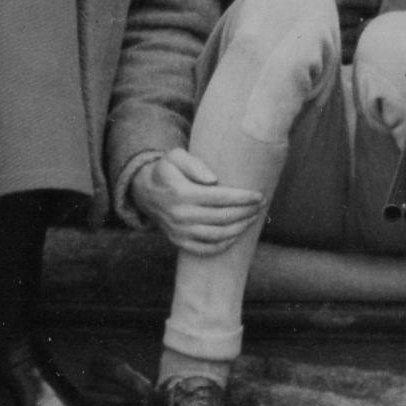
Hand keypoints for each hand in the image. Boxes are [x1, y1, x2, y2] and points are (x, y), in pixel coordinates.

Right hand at [131, 148, 264, 256]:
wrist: (145, 191)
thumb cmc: (167, 170)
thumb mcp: (175, 156)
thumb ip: (194, 164)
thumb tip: (214, 180)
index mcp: (181, 193)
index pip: (220, 198)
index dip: (243, 198)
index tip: (259, 195)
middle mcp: (180, 215)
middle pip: (222, 217)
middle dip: (246, 212)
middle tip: (261, 206)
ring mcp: (179, 231)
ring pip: (217, 235)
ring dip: (239, 228)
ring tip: (253, 219)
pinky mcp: (179, 241)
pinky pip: (205, 249)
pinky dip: (223, 245)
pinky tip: (236, 235)